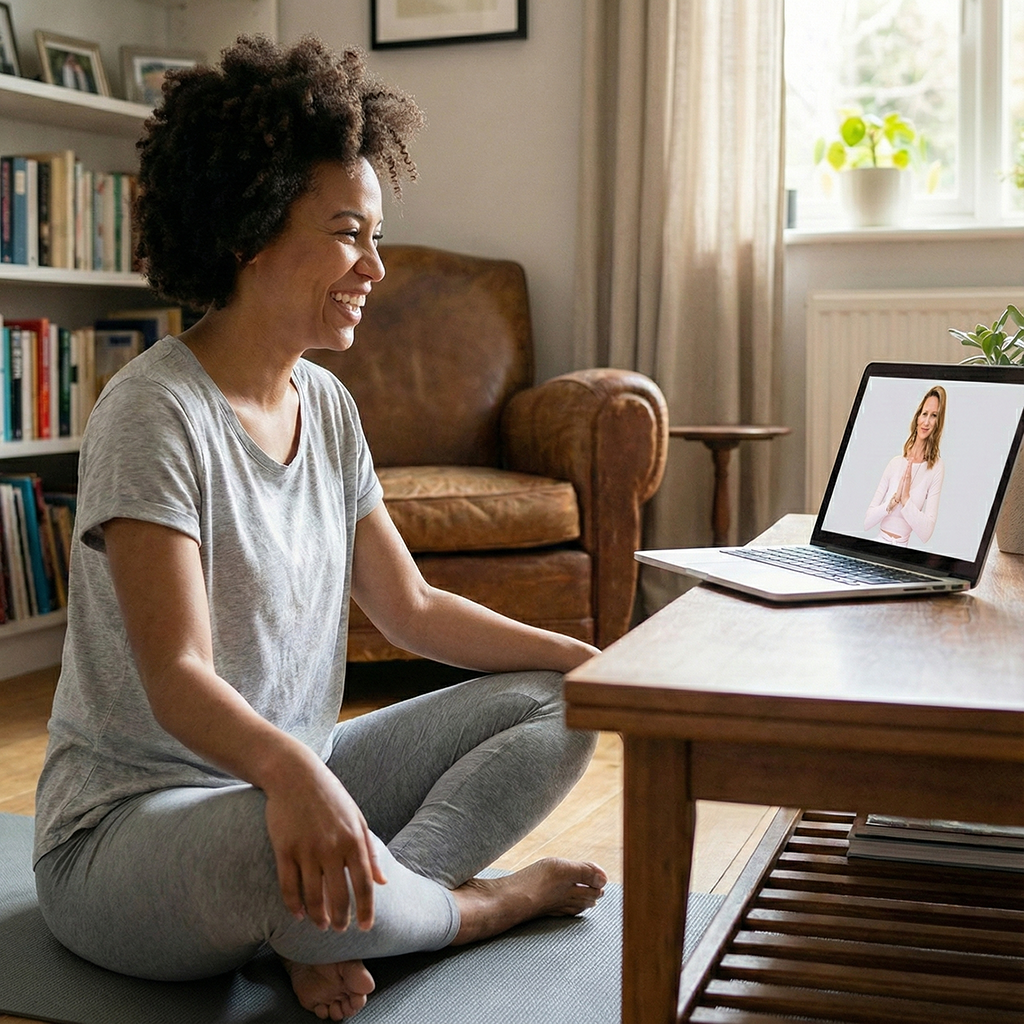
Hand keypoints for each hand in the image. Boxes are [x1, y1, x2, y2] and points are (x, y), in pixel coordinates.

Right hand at [263, 748, 385, 932]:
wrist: (295, 775)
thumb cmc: (331, 797)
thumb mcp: (357, 819)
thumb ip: (370, 851)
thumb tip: (383, 881)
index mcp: (353, 840)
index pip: (364, 884)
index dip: (366, 910)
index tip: (366, 927)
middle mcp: (332, 848)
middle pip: (339, 896)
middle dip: (341, 919)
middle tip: (341, 930)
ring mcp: (306, 849)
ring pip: (313, 896)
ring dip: (318, 916)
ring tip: (322, 925)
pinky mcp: (284, 849)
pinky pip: (288, 886)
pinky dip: (294, 905)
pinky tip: (298, 914)